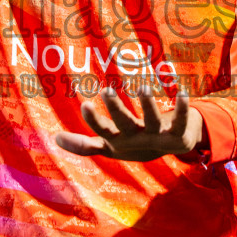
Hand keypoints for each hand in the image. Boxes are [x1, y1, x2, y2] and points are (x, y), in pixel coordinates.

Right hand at [55, 87, 205, 161]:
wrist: (170, 148)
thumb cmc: (134, 143)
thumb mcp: (108, 145)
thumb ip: (82, 144)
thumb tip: (54, 138)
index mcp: (119, 140)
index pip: (102, 131)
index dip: (94, 121)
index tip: (84, 105)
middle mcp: (137, 138)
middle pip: (124, 124)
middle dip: (116, 109)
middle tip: (106, 91)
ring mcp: (157, 136)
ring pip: (152, 120)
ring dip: (148, 105)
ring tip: (143, 88)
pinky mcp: (177, 132)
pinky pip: (180, 120)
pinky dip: (182, 108)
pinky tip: (182, 93)